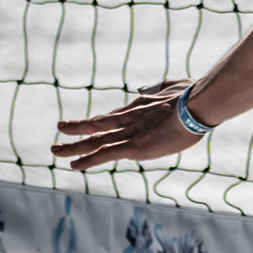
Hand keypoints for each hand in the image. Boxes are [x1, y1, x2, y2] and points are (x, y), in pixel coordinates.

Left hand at [52, 79, 205, 170]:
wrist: (197, 105)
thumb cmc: (194, 95)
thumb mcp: (175, 86)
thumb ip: (163, 88)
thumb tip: (159, 87)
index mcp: (140, 106)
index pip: (114, 115)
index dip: (99, 121)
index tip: (89, 124)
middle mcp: (129, 119)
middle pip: (97, 124)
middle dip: (76, 128)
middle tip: (60, 129)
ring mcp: (129, 133)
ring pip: (94, 140)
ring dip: (74, 146)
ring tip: (55, 149)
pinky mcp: (133, 147)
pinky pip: (104, 154)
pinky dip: (88, 160)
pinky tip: (74, 165)